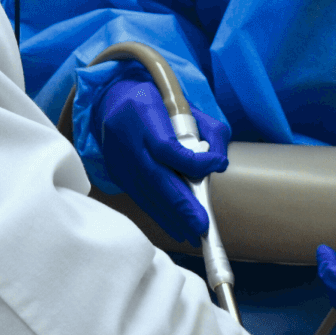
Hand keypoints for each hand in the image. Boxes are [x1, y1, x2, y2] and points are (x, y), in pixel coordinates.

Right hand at [92, 73, 229, 246]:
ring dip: (171, 216)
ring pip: (146, 193)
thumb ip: (210, 132)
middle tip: (201, 225)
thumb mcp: (189, 108)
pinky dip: (160, 214)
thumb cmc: (159, 105)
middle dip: (180, 204)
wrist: (116, 102)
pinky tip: (176, 227)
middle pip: (154, 177)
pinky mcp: (118, 174)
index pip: (167, 146)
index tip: (218, 164)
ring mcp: (119, 159)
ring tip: (193, 232)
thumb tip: (219, 164)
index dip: (193, 161)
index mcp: (143, 113)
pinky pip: (140, 198)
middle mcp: (127, 138)